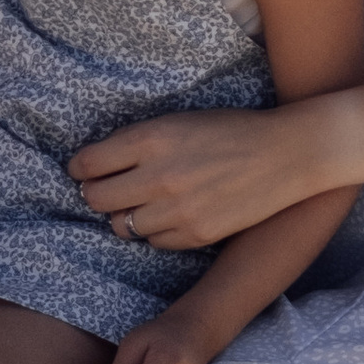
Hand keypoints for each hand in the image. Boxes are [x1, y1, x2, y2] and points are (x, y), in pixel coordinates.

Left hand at [72, 107, 306, 251]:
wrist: (285, 155)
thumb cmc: (229, 131)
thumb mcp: (177, 121)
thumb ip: (136, 142)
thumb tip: (93, 166)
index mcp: (152, 139)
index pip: (88, 164)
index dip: (78, 169)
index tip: (80, 171)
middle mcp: (160, 176)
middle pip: (96, 199)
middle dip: (94, 195)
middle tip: (104, 190)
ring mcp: (178, 210)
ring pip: (122, 226)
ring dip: (124, 216)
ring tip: (140, 204)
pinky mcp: (197, 235)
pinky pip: (153, 242)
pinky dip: (154, 231)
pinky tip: (169, 215)